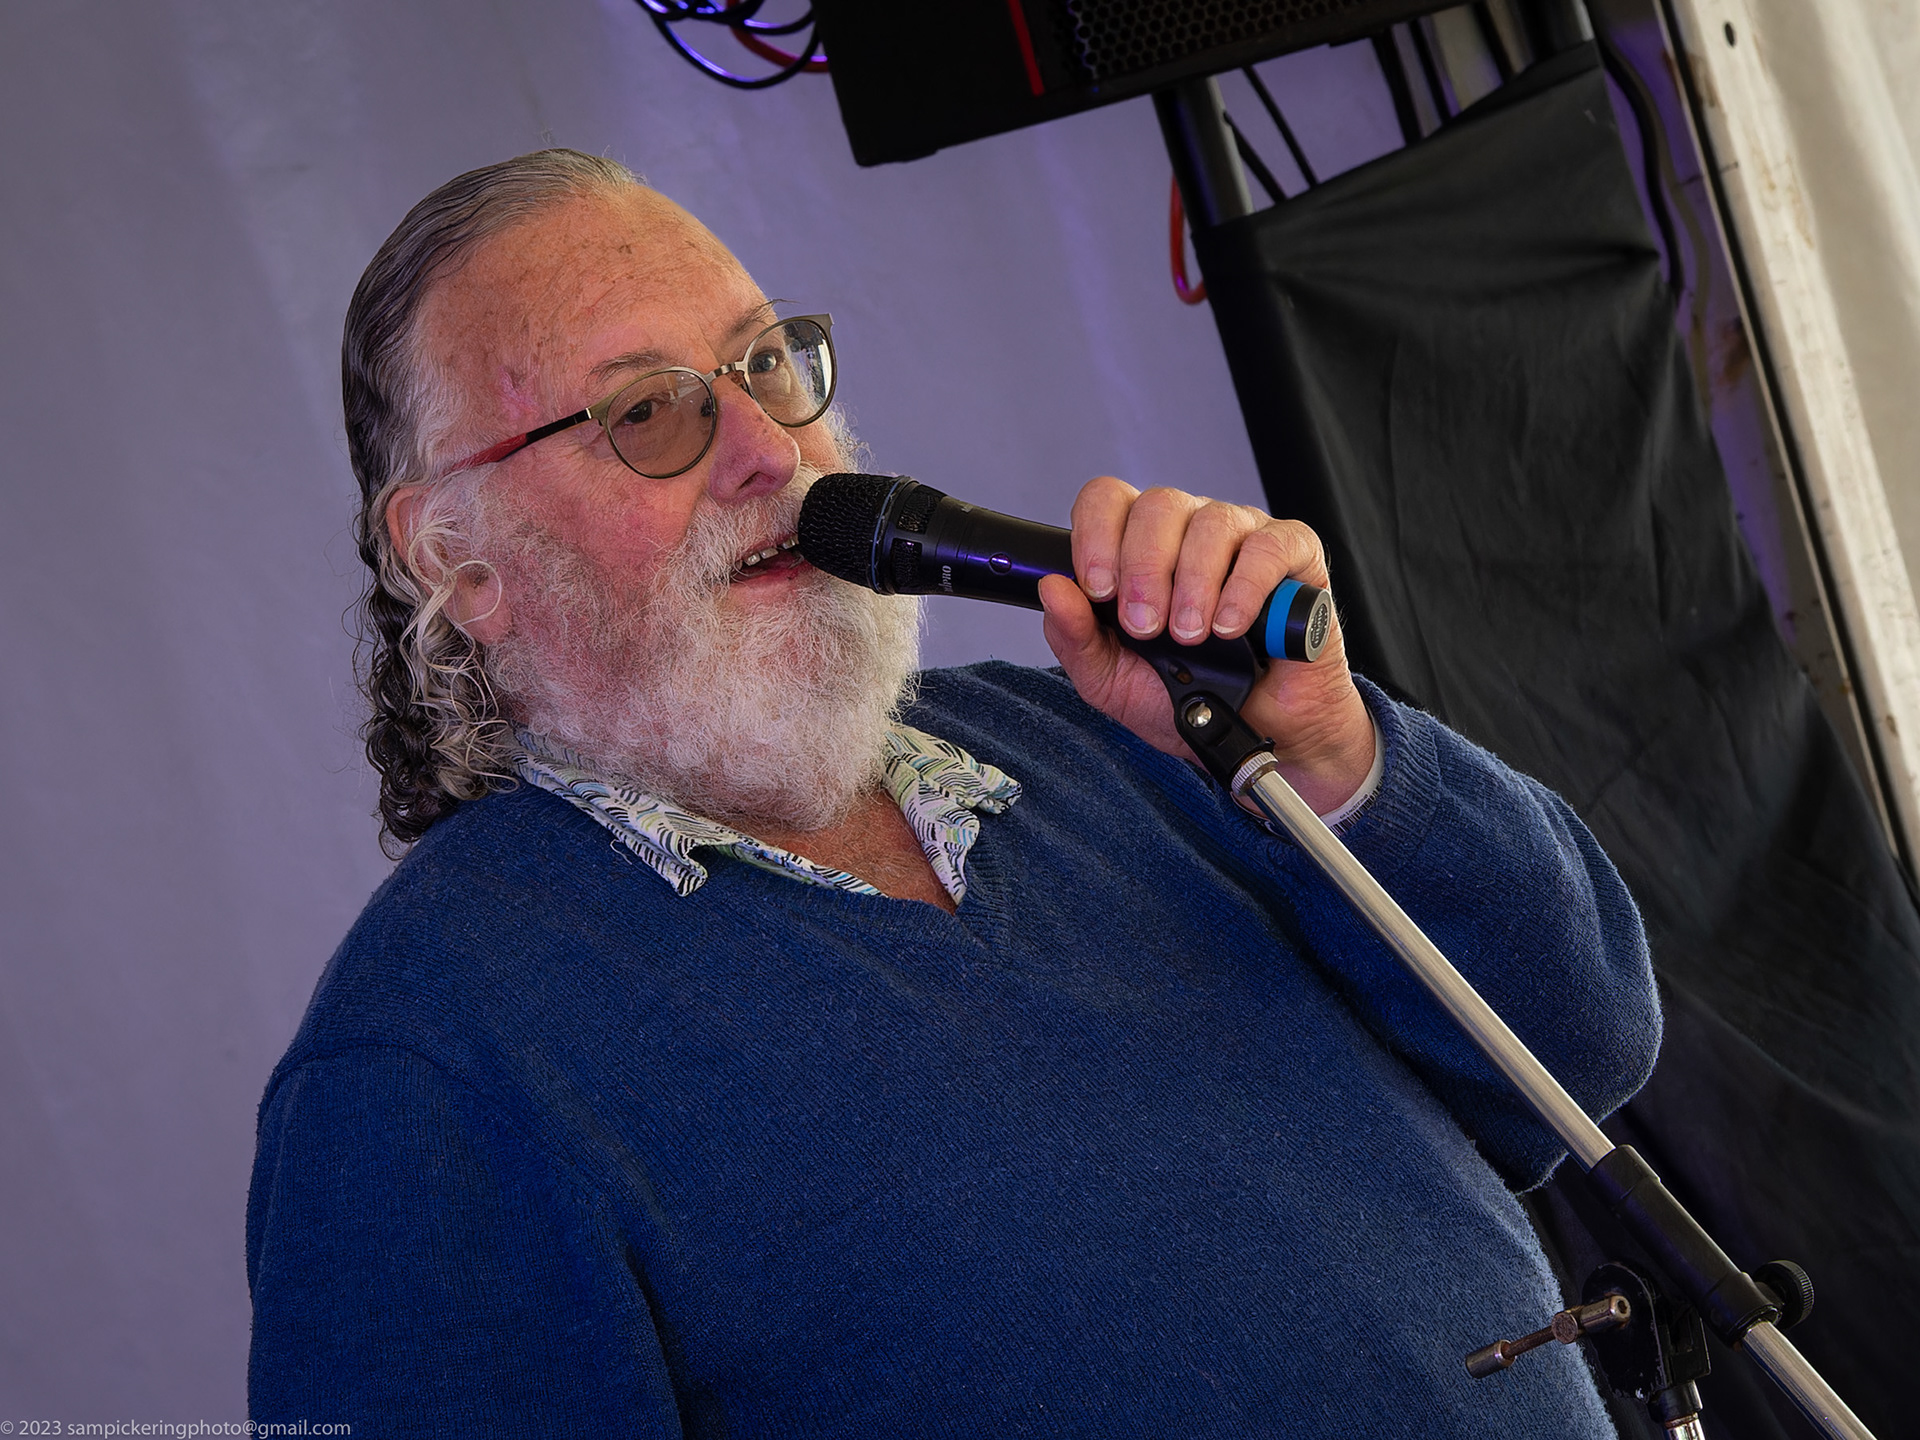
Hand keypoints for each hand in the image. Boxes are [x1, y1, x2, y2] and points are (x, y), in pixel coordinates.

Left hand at [1038, 477, 1376, 815]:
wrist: (1258, 734)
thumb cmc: (1187, 698)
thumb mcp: (1112, 680)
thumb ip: (1075, 637)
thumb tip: (1051, 588)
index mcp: (1139, 546)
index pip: (1107, 501)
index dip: (1095, 536)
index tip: (1098, 591)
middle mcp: (1188, 530)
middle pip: (1157, 505)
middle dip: (1143, 569)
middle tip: (1147, 627)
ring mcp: (1242, 535)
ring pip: (1210, 522)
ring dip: (1193, 583)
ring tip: (1192, 635)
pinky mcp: (1294, 553)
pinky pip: (1268, 547)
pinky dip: (1245, 587)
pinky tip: (1231, 626)